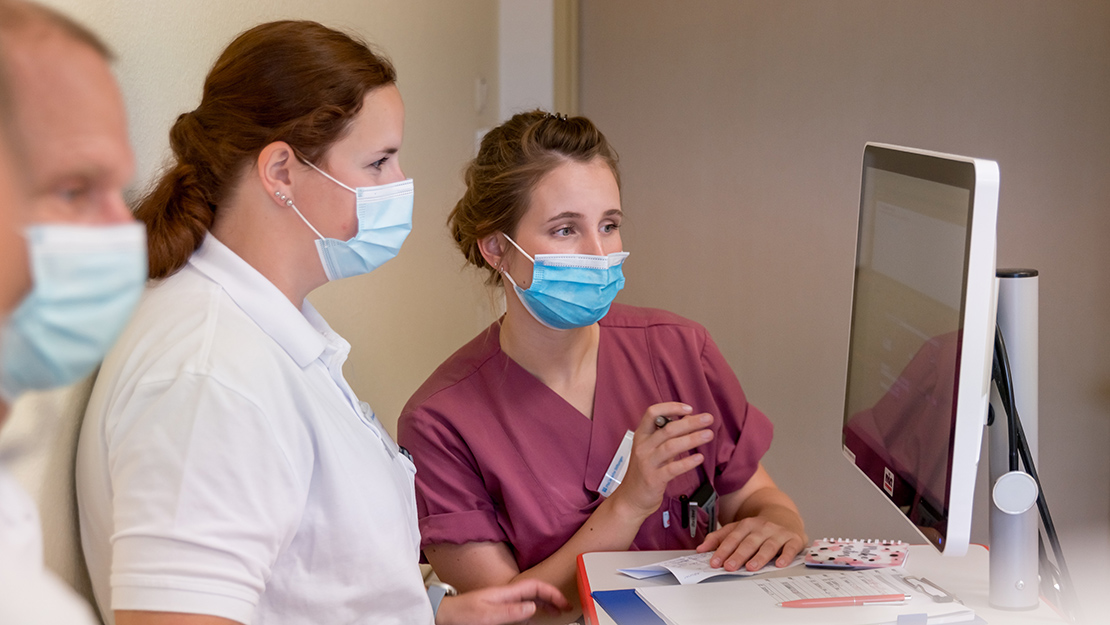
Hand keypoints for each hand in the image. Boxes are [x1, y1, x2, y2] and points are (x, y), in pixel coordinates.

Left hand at [434, 579, 569, 624]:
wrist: (445, 614)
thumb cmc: (461, 612)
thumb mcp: (487, 614)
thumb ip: (511, 610)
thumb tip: (533, 606)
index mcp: (506, 592)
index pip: (535, 586)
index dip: (552, 592)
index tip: (564, 603)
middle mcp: (506, 594)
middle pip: (536, 591)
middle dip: (553, 597)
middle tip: (566, 608)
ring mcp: (503, 601)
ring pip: (530, 599)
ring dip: (545, 604)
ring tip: (557, 612)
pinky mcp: (498, 608)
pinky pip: (521, 607)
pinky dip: (533, 610)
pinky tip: (536, 616)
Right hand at [610, 402, 713, 518]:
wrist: (630, 499)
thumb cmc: (644, 473)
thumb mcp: (653, 450)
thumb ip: (669, 435)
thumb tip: (689, 418)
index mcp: (641, 436)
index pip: (652, 413)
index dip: (670, 408)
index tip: (688, 408)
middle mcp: (643, 447)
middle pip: (667, 429)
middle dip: (690, 422)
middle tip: (708, 419)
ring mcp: (647, 463)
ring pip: (671, 446)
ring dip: (692, 439)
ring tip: (708, 435)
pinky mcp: (653, 479)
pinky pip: (672, 469)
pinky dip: (687, 462)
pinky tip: (699, 458)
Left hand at [696, 515, 805, 571]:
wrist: (785, 515)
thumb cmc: (759, 527)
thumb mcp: (738, 528)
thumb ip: (719, 538)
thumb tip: (701, 549)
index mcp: (746, 525)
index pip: (732, 538)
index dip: (722, 550)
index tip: (714, 562)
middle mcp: (762, 528)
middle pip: (749, 543)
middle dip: (738, 555)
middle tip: (729, 566)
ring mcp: (778, 533)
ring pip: (768, 546)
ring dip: (759, 557)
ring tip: (751, 567)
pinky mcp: (793, 539)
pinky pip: (790, 548)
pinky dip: (786, 556)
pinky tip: (780, 564)